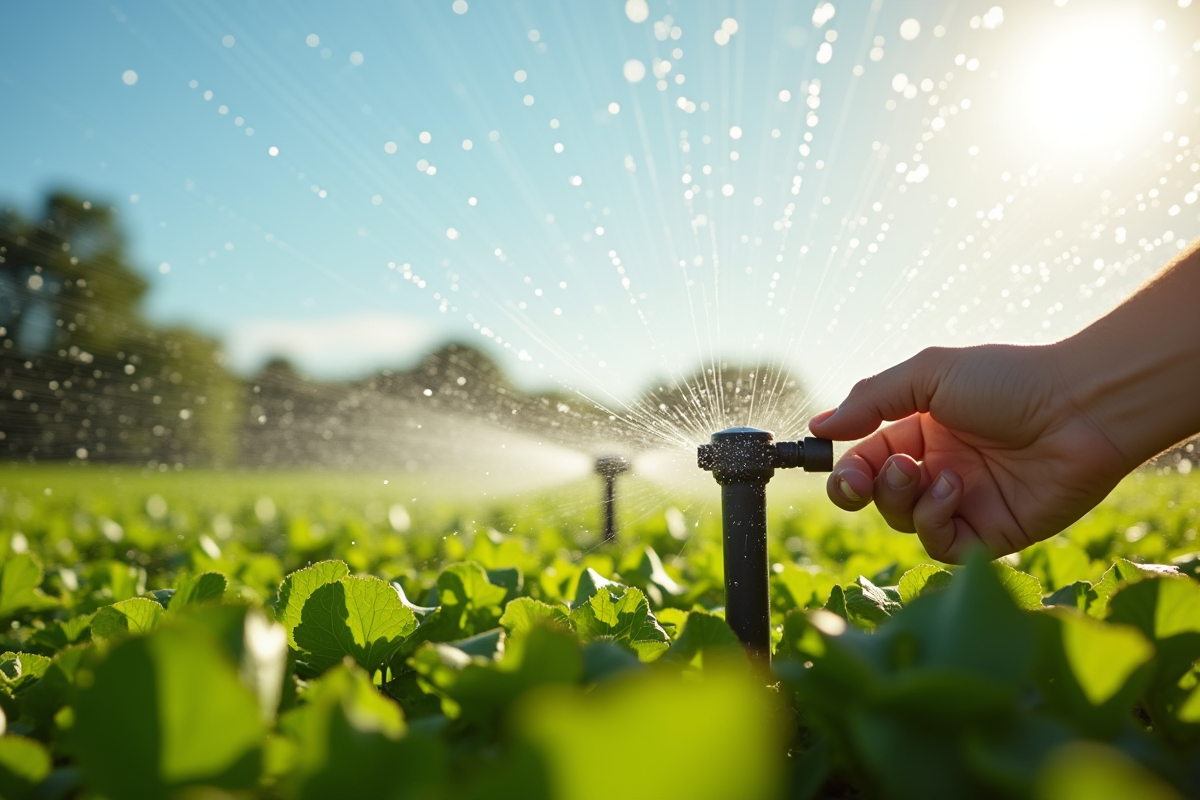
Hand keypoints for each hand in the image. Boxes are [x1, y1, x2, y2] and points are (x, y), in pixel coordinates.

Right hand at [808, 344, 1129, 562]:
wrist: (1080, 408)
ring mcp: (963, 502)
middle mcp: (937, 469)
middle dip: (858, 489)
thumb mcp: (929, 375)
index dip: (844, 465)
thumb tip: (820, 426)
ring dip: (900, 498)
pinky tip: (952, 489)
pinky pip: (940, 544)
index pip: (864, 459)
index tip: (828, 460)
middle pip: (875, 496)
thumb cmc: (1009, 380)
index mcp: (921, 432)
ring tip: (926, 472)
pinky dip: (932, 519)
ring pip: (902, 521)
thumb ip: (871, 399)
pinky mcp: (989, 532)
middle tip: (865, 478)